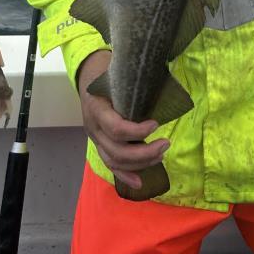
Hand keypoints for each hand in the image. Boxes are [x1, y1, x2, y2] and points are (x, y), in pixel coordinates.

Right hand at [77, 50, 169, 191]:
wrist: (87, 73)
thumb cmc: (107, 70)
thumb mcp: (118, 72)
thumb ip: (135, 80)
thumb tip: (166, 76)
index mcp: (96, 107)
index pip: (116, 128)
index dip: (137, 131)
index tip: (156, 124)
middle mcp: (93, 127)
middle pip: (117, 151)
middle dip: (144, 152)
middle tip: (166, 144)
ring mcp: (95, 138)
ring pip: (114, 161)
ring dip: (140, 163)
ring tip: (161, 154)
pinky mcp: (99, 144)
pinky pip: (110, 164)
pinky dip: (124, 175)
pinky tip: (139, 182)